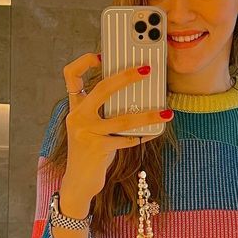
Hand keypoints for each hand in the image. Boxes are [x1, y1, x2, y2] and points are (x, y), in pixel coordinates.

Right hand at [63, 52, 172, 198]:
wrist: (78, 181)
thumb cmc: (90, 150)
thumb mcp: (91, 126)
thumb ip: (103, 110)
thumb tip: (136, 95)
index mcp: (76, 107)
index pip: (71, 76)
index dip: (84, 62)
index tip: (101, 55)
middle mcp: (77, 116)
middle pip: (101, 88)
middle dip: (126, 76)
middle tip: (147, 70)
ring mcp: (86, 133)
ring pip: (122, 119)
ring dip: (147, 115)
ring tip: (165, 111)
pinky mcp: (97, 148)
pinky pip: (126, 139)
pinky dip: (142, 136)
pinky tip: (153, 132)